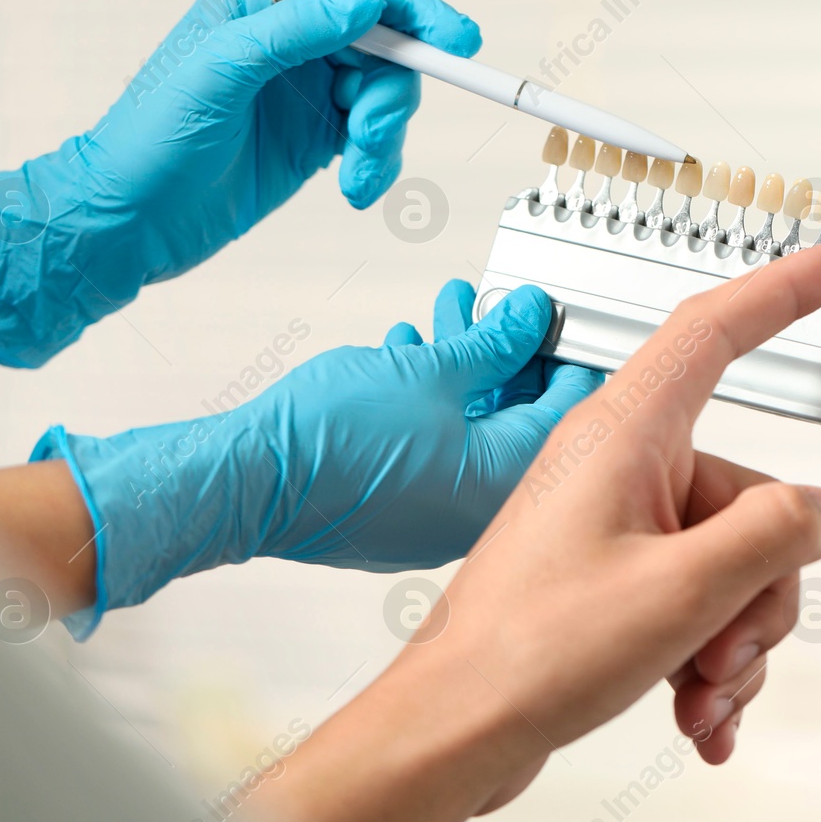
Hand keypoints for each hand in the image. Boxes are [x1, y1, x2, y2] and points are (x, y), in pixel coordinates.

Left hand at [0, 0, 479, 367]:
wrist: (130, 221)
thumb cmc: (150, 140)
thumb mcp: (219, 71)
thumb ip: (291, 28)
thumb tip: (362, 0)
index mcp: (260, 3)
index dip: (415, 14)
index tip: (458, 42)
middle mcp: (287, 40)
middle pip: (383, 49)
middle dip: (389, 95)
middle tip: (366, 136)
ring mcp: (303, 91)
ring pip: (382, 99)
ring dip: (381, 139)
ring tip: (355, 174)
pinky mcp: (312, 139)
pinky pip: (371, 140)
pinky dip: (375, 165)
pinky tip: (353, 188)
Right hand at [34, 280, 599, 636]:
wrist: (248, 483)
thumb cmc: (330, 444)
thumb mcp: (429, 370)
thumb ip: (490, 342)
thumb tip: (526, 318)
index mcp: (505, 480)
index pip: (571, 412)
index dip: (567, 351)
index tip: (560, 317)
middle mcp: (480, 509)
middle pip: (521, 417)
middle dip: (509, 350)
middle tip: (500, 306)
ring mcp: (438, 516)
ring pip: (473, 427)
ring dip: (465, 365)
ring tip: (450, 311)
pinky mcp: (401, 512)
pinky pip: (437, 448)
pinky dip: (432, 400)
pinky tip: (408, 353)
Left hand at [259, 241, 820, 821]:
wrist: (456, 727)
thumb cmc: (528, 649)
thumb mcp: (682, 590)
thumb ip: (772, 537)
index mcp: (625, 435)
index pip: (716, 330)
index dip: (785, 289)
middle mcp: (620, 468)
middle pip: (752, 495)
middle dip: (759, 589)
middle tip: (722, 648)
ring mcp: (615, 525)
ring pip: (730, 561)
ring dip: (732, 640)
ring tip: (696, 693)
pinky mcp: (611, 579)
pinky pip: (696, 601)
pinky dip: (707, 660)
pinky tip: (699, 721)